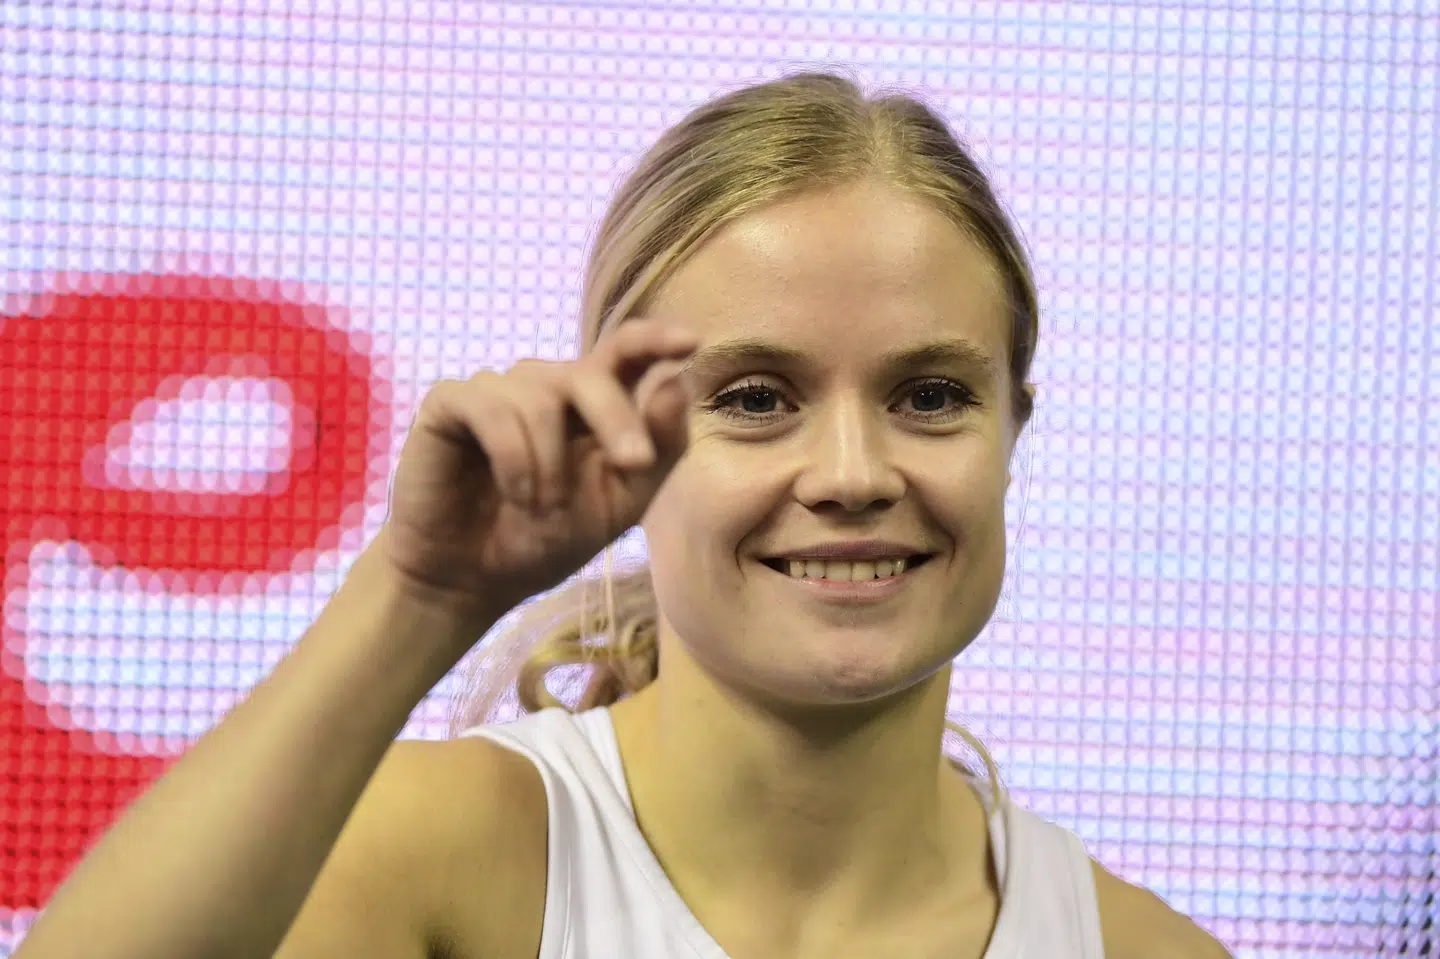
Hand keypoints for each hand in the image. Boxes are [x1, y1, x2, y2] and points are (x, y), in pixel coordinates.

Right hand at [380, 319, 698, 619]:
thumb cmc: (548, 539)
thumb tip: (675, 382)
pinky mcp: (449, 403)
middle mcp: (546, 386)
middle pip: (590, 373)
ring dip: (551, 464)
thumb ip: (659, 449)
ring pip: (540, 397)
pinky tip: (515, 493)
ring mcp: (496, 390)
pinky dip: (513, 458)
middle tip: (635, 464)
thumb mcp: (621, 503)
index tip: (689, 342)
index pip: (624, 351)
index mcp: (592, 404)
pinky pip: (490, 409)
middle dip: (617, 418)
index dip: (654, 338)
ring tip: (542, 508)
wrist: (475, 580)